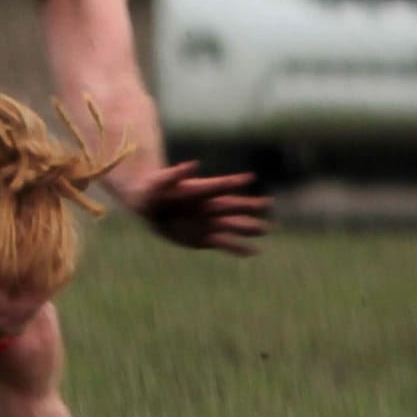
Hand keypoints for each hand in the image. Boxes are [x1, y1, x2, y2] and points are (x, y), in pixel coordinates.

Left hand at [135, 161, 268, 255]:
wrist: (148, 207)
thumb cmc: (153, 189)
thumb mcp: (160, 181)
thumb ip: (175, 174)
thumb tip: (192, 164)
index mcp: (201, 191)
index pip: (221, 186)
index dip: (234, 181)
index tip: (250, 177)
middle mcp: (209, 207)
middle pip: (233, 206)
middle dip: (249, 206)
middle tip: (267, 203)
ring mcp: (208, 224)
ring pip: (233, 226)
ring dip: (249, 228)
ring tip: (266, 228)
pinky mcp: (204, 239)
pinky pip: (225, 244)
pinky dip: (239, 248)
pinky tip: (254, 251)